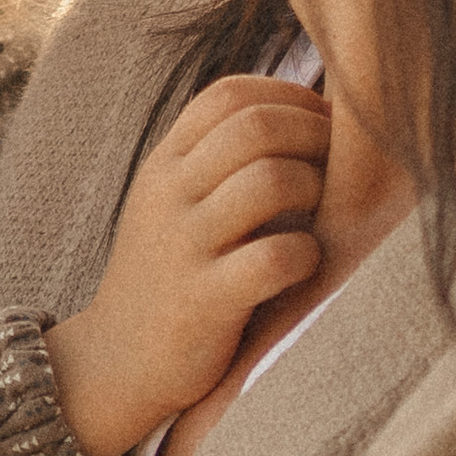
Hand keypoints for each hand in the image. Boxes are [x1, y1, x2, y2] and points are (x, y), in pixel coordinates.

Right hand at [45, 77, 328, 455]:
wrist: (115, 362)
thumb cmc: (167, 274)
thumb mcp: (174, 201)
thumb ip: (217, 156)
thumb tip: (303, 111)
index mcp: (165, 163)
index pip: (229, 93)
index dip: (289, 98)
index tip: (320, 126)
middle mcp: (170, 195)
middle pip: (257, 126)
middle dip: (315, 137)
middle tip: (339, 168)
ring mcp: (184, 247)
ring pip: (269, 182)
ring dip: (315, 191)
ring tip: (320, 216)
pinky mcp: (205, 302)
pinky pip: (273, 258)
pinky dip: (306, 256)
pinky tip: (304, 265)